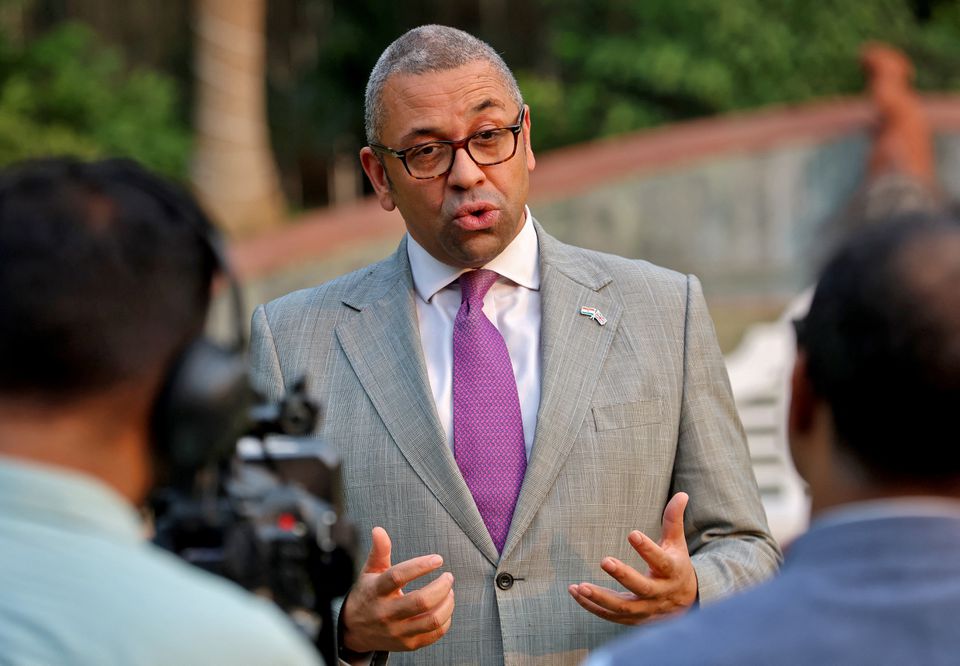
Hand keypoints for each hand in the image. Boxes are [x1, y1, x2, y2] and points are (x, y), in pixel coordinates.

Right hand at [341, 527, 454, 653]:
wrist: (354, 630)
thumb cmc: (367, 595)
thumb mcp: (369, 571)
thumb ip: (379, 551)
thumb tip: (379, 530)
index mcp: (376, 591)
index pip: (398, 576)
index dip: (420, 566)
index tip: (437, 559)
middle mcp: (386, 613)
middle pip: (420, 601)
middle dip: (441, 587)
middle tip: (448, 577)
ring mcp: (397, 631)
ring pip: (431, 620)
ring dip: (447, 604)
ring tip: (449, 592)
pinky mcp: (407, 644)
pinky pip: (433, 635)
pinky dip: (445, 620)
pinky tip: (445, 608)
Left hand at [568, 492, 697, 624]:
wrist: (685, 604)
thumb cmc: (676, 566)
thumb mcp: (676, 544)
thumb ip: (673, 521)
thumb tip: (681, 494)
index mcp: (671, 571)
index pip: (660, 561)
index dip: (647, 549)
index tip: (632, 533)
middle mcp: (659, 593)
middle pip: (641, 587)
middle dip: (623, 575)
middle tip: (604, 560)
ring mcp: (646, 609)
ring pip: (623, 608)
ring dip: (600, 598)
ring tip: (580, 586)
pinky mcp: (633, 620)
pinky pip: (611, 616)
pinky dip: (592, 606)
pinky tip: (575, 592)